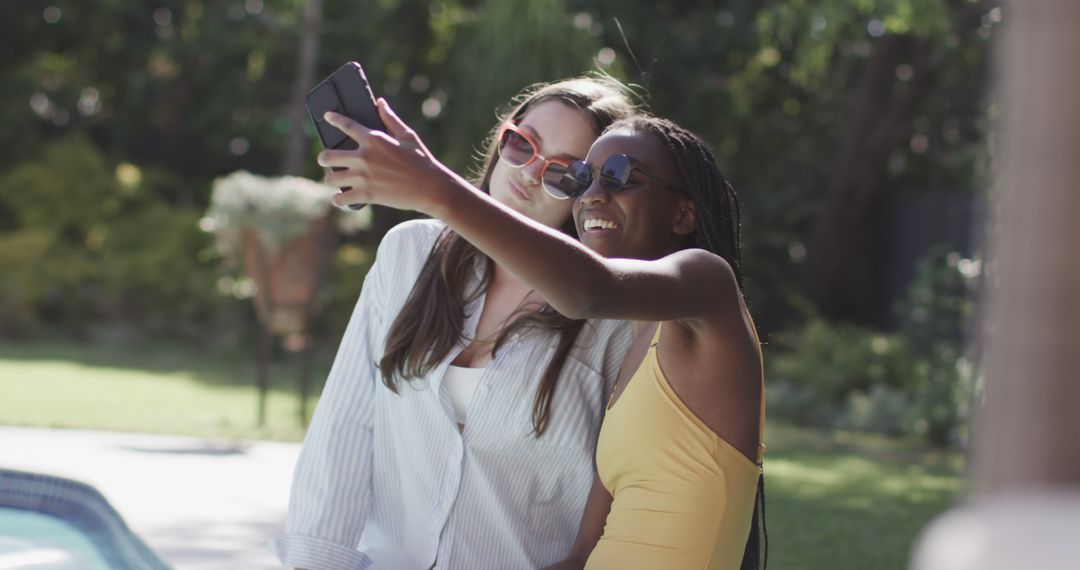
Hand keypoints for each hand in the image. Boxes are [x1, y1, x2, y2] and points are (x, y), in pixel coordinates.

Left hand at [318, 99, 457, 214]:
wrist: (430, 188)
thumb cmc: (421, 160)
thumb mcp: (408, 136)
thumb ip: (391, 119)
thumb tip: (380, 102)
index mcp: (374, 139)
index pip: (347, 125)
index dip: (334, 119)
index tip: (327, 116)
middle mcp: (364, 157)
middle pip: (329, 155)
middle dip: (324, 158)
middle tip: (325, 159)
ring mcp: (363, 177)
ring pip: (332, 178)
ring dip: (331, 178)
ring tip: (334, 179)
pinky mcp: (367, 195)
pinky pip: (341, 198)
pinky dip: (339, 199)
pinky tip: (340, 198)